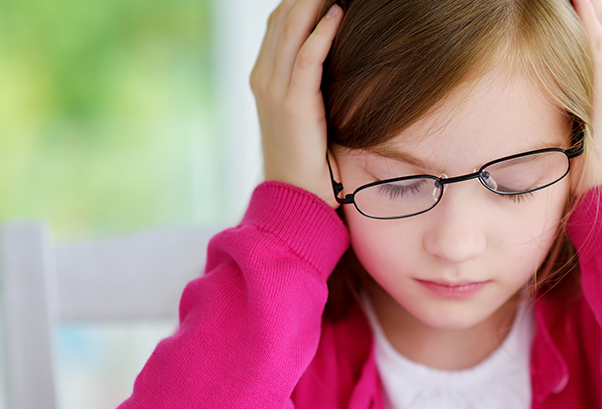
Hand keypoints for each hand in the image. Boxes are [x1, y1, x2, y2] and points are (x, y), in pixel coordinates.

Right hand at [250, 0, 343, 206]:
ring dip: (314, 2)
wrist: (296, 196)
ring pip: (291, 31)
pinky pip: (306, 61)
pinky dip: (321, 35)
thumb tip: (334, 55)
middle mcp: (264, 77)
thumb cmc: (309, 156)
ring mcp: (274, 91)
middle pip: (283, 17)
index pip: (279, 20)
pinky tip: (337, 16)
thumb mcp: (306, 110)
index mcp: (264, 75)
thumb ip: (311, 81)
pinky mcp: (293, 106)